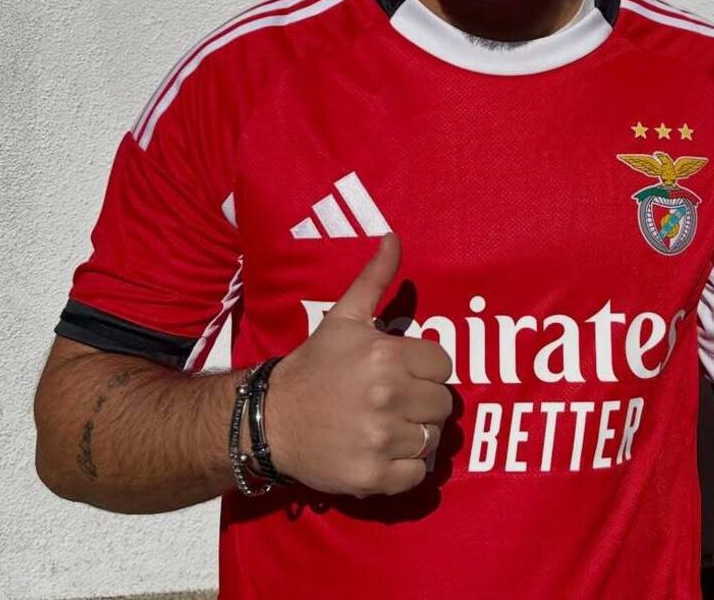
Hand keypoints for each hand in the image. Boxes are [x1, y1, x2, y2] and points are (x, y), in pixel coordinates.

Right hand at [264, 231, 453, 496]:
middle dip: (423, 402)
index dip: (426, 369)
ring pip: (432, 439)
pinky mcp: (373, 476)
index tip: (403, 372)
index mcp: (387, 356)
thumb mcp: (343, 318)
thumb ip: (375, 278)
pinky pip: (418, 475)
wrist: (270, 419)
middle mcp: (388, 397)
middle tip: (396, 401)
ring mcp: (380, 439)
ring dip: (417, 434)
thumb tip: (394, 237)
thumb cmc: (314, 366)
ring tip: (389, 425)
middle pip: (442, 404)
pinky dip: (407, 468)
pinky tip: (384, 451)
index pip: (443, 367)